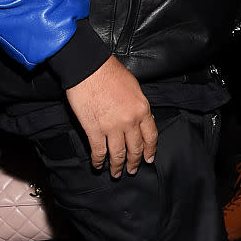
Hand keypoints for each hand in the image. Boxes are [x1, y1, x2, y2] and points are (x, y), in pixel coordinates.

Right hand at [65, 55, 157, 176]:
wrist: (89, 68)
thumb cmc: (110, 71)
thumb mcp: (134, 86)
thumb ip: (138, 105)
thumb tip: (139, 118)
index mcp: (142, 109)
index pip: (150, 136)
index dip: (150, 150)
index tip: (148, 158)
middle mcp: (130, 121)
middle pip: (135, 148)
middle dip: (134, 162)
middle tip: (132, 170)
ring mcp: (112, 127)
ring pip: (118, 154)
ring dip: (117, 166)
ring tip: (116, 173)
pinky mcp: (94, 130)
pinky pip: (99, 151)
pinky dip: (98, 161)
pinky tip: (98, 165)